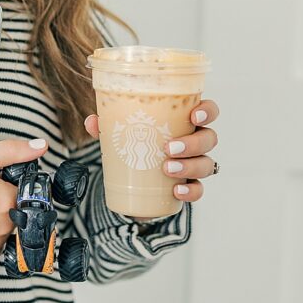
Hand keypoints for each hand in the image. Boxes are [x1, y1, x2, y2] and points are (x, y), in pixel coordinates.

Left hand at [84, 99, 219, 210]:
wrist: (134, 183)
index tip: (194, 114)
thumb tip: (92, 122)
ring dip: (190, 166)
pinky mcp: (189, 187)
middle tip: (170, 148)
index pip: (208, 111)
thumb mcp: (121, 134)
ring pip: (206, 164)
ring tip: (167, 168)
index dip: (207, 110)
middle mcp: (196, 142)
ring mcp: (195, 165)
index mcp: (184, 122)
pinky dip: (190, 191)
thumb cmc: (136, 146)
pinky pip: (198, 190)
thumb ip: (108, 126)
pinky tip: (176, 191)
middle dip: (193, 143)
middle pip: (209, 138)